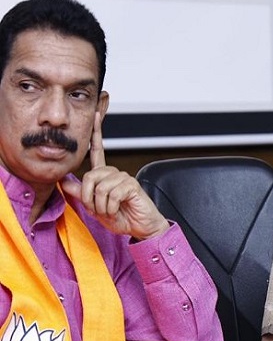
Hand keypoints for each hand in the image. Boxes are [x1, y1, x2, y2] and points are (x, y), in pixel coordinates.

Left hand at [61, 111, 168, 239]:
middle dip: (90, 199)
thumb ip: (80, 193)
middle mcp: (114, 173)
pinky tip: (119, 209)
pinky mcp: (131, 185)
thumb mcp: (94, 207)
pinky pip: (111, 194)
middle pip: (90, 177)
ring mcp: (124, 178)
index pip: (98, 150)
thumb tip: (64, 180)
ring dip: (101, 206)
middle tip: (100, 209)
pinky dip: (111, 207)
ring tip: (111, 211)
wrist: (141, 227)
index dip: (97, 131)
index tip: (97, 113)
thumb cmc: (121, 217)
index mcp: (105, 175)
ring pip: (99, 188)